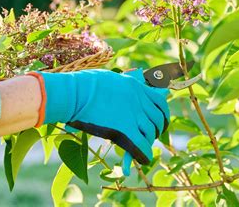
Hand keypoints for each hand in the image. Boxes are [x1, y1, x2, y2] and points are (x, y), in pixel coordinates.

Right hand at [34, 69, 169, 168]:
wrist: (75, 93)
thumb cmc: (84, 84)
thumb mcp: (110, 78)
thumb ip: (122, 84)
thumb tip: (127, 83)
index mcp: (135, 86)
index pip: (159, 101)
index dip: (162, 113)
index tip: (159, 121)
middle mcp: (138, 99)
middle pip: (157, 118)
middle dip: (156, 129)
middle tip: (151, 137)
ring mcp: (132, 114)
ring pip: (150, 132)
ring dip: (148, 142)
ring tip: (144, 148)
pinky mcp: (123, 129)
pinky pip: (141, 145)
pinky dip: (144, 154)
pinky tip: (143, 159)